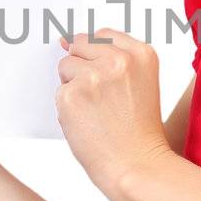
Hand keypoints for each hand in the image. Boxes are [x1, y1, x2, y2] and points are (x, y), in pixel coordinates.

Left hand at [55, 28, 171, 200]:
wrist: (137, 166)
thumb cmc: (138, 130)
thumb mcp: (141, 83)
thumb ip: (111, 58)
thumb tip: (63, 39)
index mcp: (142, 53)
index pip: (103, 35)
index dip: (96, 55)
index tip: (102, 75)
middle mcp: (119, 59)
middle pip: (80, 45)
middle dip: (83, 68)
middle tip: (102, 99)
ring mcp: (93, 76)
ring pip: (66, 67)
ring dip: (73, 87)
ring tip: (96, 111)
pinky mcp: (71, 95)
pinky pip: (59, 91)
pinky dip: (67, 108)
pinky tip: (87, 123)